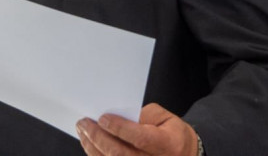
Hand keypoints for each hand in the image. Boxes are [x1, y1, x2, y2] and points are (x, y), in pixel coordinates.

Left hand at [77, 103, 197, 155]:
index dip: (119, 128)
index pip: (140, 139)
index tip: (102, 118)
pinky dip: (97, 155)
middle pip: (120, 154)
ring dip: (92, 147)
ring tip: (83, 132)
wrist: (185, 154)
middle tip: (84, 123)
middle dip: (98, 137)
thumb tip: (116, 116)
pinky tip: (89, 144)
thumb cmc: (172, 134)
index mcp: (167, 144)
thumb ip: (142, 115)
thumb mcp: (164, 117)